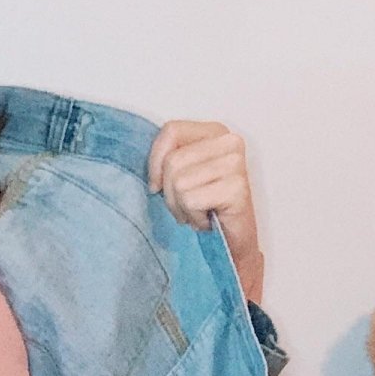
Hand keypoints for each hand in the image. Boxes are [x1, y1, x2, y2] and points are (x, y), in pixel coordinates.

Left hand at [147, 118, 264, 302]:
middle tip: (186, 207)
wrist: (232, 245)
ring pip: (179, 182)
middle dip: (170, 193)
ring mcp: (235, 163)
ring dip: (182, 207)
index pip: (171, 130)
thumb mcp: (182, 176)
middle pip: (173, 161)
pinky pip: (191, 200)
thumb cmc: (205, 210)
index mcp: (215, 132)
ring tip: (197, 214)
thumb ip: (168, 158)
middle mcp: (229, 142)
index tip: (157, 186)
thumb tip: (137, 159)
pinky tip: (206, 221)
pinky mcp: (238, 187)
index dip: (155, 161)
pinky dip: (194, 217)